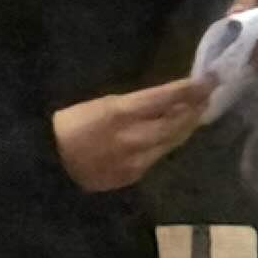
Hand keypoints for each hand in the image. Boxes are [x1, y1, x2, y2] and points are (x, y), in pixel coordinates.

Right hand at [52, 75, 214, 191]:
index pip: (168, 98)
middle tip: (208, 95)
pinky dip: (167, 143)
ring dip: (186, 126)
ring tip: (197, 112)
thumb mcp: (103, 104)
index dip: (192, 89)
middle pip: (177, 122)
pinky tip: (173, 134)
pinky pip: (157, 157)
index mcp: (121, 113)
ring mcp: (134, 161)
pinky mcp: (131, 177)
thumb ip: (138, 103)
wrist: (46, 163)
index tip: (210, 79)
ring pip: (172, 142)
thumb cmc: (69, 125)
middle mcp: (133, 138)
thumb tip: (168, 98)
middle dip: (195, 108)